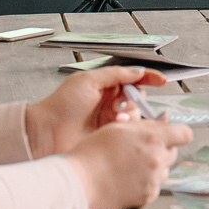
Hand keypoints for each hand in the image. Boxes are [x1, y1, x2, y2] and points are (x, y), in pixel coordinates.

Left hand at [26, 66, 169, 157]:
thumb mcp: (87, 81)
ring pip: (135, 115)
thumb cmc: (60, 106)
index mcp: (103, 86)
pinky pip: (129, 132)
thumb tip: (138, 71)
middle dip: (135, 100)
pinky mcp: (110, 136)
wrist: (46, 134)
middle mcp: (108, 102)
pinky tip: (119, 129)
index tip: (162, 81)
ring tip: (117, 120)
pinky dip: (128, 129)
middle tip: (123, 104)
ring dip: (130, 115)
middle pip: (137, 97)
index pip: (132, 78)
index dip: (149, 78)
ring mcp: (109, 120)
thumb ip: (115, 74)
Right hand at [68, 117, 191, 208]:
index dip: (177, 133)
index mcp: (153, 138)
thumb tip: (164, 120)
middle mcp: (157, 159)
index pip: (184, 134)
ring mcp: (154, 179)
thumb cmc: (93, 153)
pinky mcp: (148, 195)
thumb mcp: (118, 128)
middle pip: (173, 152)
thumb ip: (145, 124)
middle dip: (161, 149)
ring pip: (163, 170)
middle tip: (139, 149)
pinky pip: (154, 186)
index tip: (170, 135)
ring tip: (129, 165)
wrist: (80, 181)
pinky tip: (127, 178)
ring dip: (153, 167)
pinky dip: (145, 182)